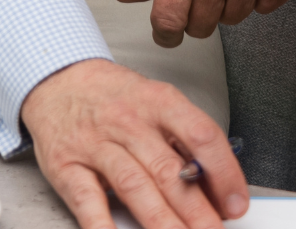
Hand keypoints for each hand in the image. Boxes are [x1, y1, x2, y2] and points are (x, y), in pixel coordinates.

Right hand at [22, 58, 247, 228]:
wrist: (59, 81)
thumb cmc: (114, 96)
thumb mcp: (155, 101)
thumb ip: (181, 139)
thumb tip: (214, 183)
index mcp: (159, 101)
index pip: (201, 135)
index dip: (223, 172)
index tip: (236, 202)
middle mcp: (128, 121)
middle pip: (169, 169)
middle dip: (196, 208)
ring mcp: (95, 144)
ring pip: (134, 185)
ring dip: (161, 220)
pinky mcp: (66, 166)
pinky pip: (86, 199)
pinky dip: (102, 224)